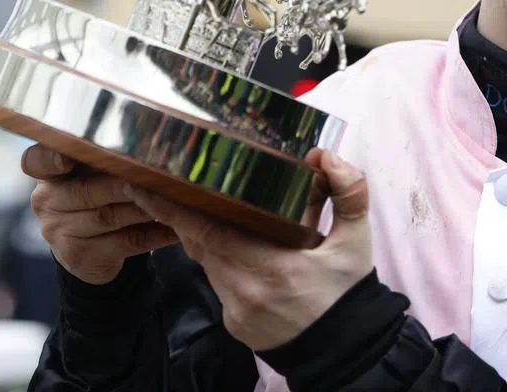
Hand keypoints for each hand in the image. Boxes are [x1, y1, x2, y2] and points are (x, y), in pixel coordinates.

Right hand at [22, 145, 178, 284]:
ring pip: (110, 216)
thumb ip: (105, 157)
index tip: (68, 158)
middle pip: (87, 190)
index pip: (36, 161)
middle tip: (158, 173)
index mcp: (48, 175)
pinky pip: (126, 242)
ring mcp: (59, 232)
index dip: (51, 158)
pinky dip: (155, 233)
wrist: (90, 250)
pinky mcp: (79, 257)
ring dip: (145, 206)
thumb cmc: (97, 196)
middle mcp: (46, 202)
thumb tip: (150, 138)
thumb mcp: (92, 174)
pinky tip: (176, 227)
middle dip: (127, 182)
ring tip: (174, 197)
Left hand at [125, 148, 371, 350]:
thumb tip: (325, 156)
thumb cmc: (347, 292)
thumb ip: (348, 194)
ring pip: (205, 261)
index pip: (208, 230)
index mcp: (273, 266)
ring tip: (194, 206)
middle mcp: (245, 289)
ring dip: (201, 235)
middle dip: (181, 213)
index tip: (150, 185)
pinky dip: (218, 260)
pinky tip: (229, 245)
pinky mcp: (233, 322)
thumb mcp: (356, 242)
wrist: (344, 349)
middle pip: (199, 242)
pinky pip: (217, 282)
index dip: (176, 208)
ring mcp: (235, 309)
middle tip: (164, 183)